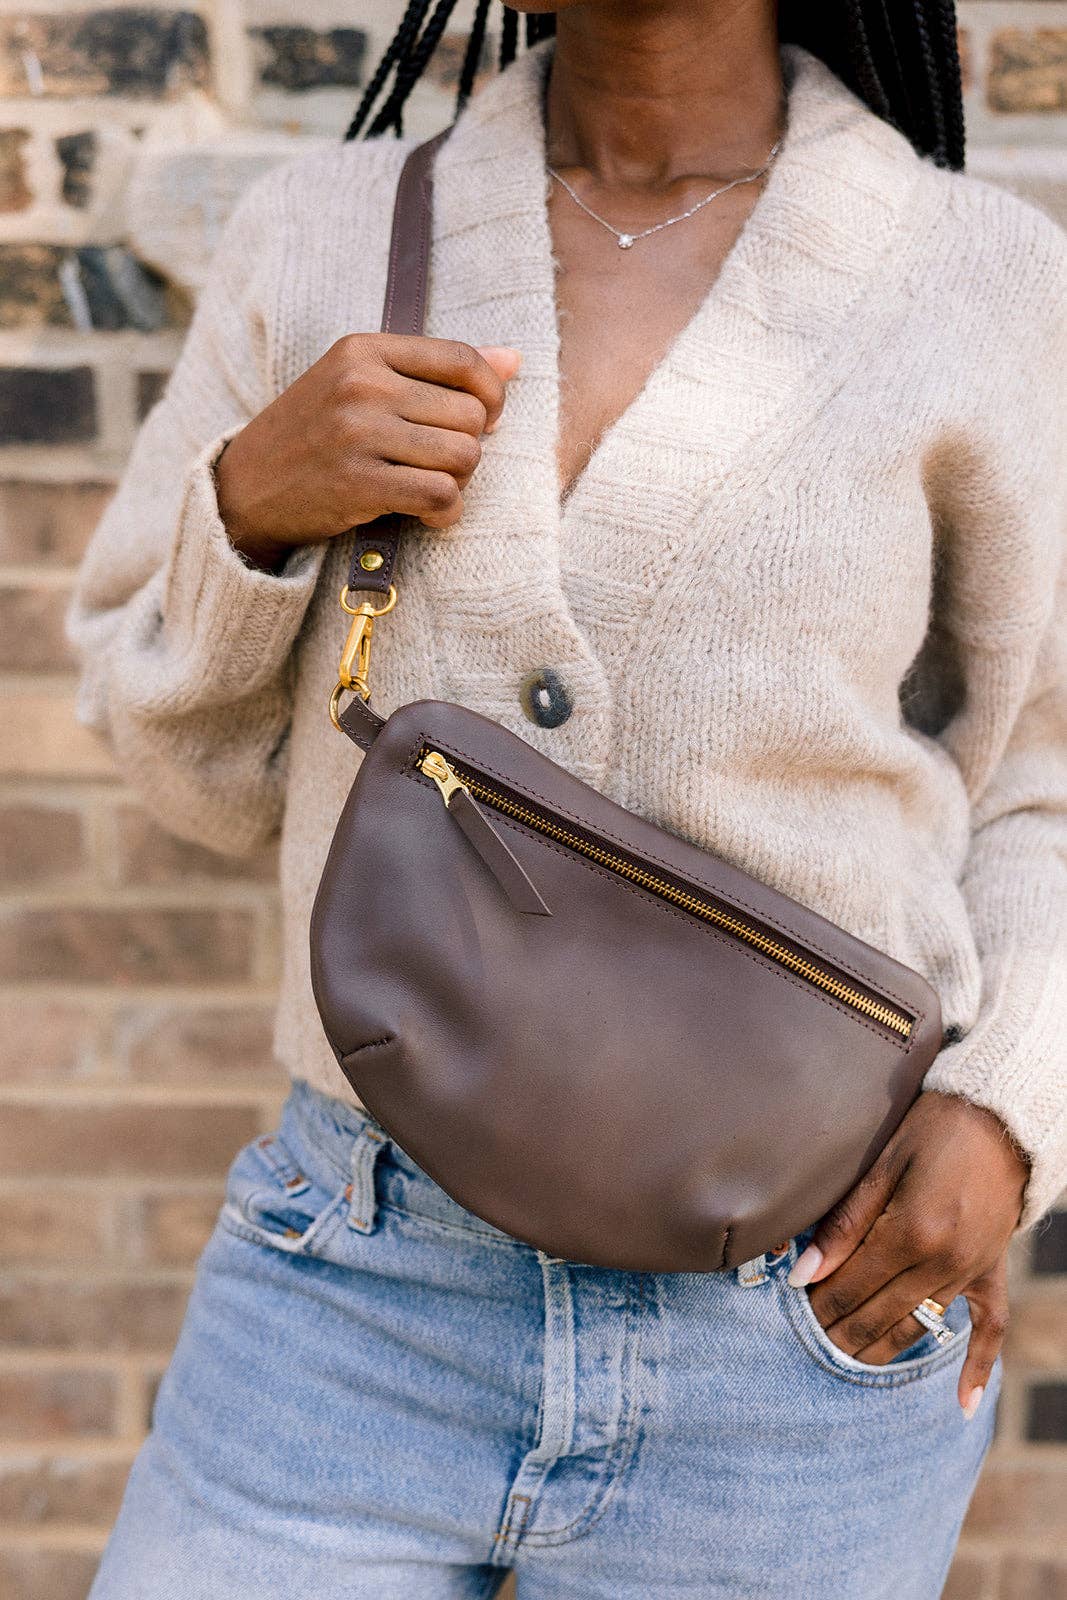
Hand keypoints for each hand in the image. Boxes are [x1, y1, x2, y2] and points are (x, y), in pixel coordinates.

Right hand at [215, 335, 521, 569]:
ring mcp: (357, 435)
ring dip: (460, 482)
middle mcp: (361, 385)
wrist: (248, 487)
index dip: (492, 394)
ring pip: (464, 456)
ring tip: (433, 487)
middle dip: (468, 447)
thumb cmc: (315, 433)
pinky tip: (429, 515)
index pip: (462, 359)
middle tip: (441, 464)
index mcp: (364, 350)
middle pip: (469, 414)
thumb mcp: (362, 383)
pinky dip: (446, 513)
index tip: (485, 419)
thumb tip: (515, 359)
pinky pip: (440, 495)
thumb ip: (435, 369)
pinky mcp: (358, 485)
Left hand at [789, 1091, 1028, 1415]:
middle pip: (880, 1313)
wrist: (997, 1117)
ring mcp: (972, 1270)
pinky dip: (977, 1367)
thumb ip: (843, 1224)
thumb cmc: (930, 1129)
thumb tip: (803, 1274)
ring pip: (920, 1326)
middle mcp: (944, 1259)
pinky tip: (961, 1404)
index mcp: (910, 1230)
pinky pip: (991, 1328)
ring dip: (881, 1349)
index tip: (792, 1313)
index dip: (819, 1303)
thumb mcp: (880, 1165)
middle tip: (805, 1344)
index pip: (852, 1286)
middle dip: (839, 1331)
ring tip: (843, 1364)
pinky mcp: (992, 1271)